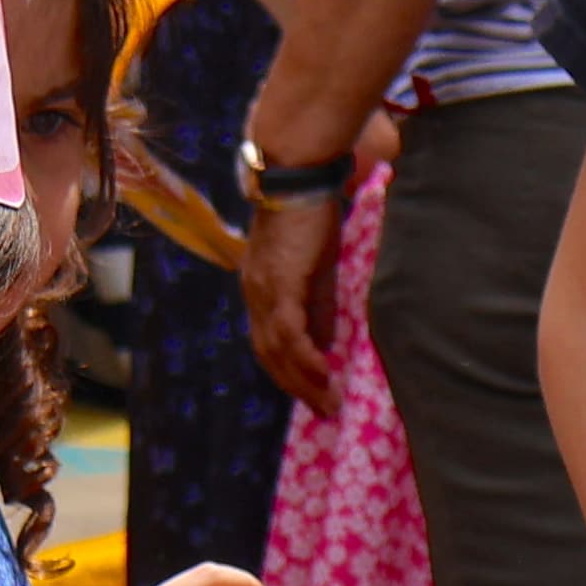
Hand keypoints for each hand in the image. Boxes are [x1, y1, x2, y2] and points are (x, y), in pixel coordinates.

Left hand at [242, 192, 346, 411]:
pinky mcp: (280, 285)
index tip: (312, 392)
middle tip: (323, 410)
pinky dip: (305, 358)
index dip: (288, 371)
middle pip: (269, 354)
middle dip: (296, 386)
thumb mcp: (317, 267)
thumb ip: (319, 307)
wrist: (298, 176)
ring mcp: (264, 291)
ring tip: (329, 402)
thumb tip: (327, 343)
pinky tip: (323, 375)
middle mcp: (255, 294)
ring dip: (304, 380)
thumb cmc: (311, 212)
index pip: (269, 342)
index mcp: (260, 289)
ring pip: (278, 350)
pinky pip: (289, 334)